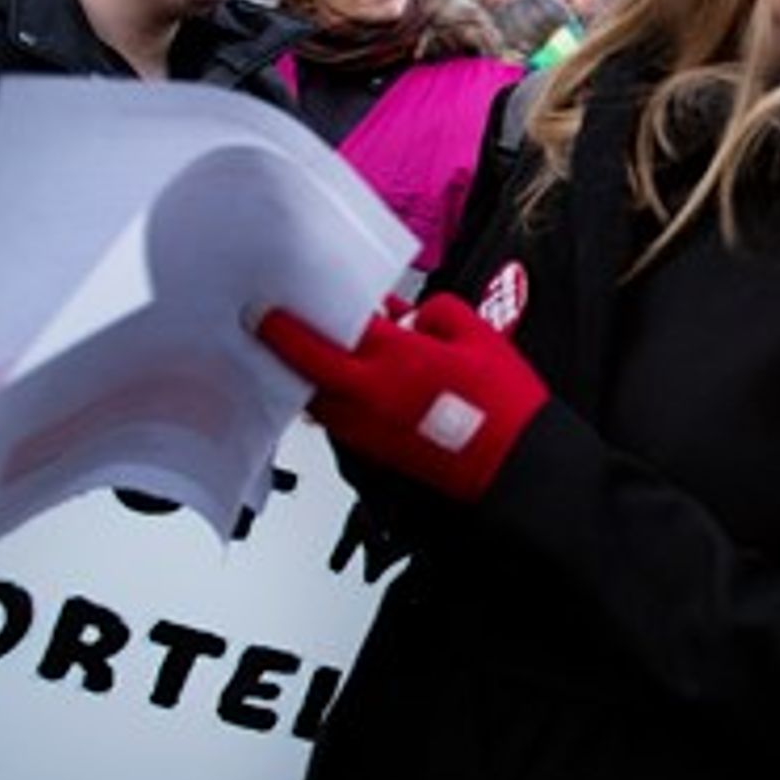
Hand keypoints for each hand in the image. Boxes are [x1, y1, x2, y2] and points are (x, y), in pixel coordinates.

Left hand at [257, 293, 548, 501]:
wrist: (514, 467)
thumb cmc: (503, 406)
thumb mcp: (479, 336)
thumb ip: (438, 314)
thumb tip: (414, 317)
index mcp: (394, 361)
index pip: (324, 337)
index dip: (286, 325)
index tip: (266, 312)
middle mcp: (369, 398)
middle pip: (308, 372)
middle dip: (290, 349)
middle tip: (283, 327)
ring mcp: (368, 429)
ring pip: (320, 399)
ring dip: (314, 375)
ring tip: (323, 352)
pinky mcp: (376, 449)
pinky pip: (338, 418)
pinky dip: (335, 398)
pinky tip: (355, 383)